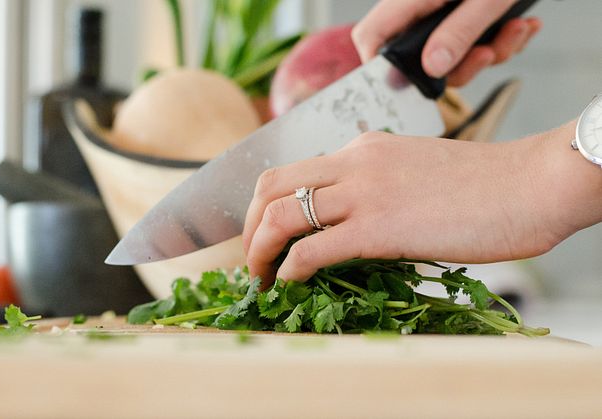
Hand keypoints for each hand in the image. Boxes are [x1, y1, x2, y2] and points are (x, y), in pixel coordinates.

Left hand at [242, 122, 601, 286]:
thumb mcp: (414, 171)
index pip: (292, 171)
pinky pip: (312, 249)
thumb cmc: (483, 186)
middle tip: (252, 259)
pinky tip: (289, 283)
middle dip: (248, 227)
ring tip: (261, 279)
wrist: (530, 184)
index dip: (264, 206)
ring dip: (259, 251)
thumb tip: (350, 224)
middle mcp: (353, 163)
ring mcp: (363, 192)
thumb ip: (377, 187)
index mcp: (361, 149)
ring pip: (280, 215)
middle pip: (270, 186)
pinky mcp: (378, 227)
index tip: (264, 236)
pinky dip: (289, 269)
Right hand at [352, 0, 541, 85]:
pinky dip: (501, 40)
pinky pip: (474, 42)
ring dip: (491, 51)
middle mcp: (421, 8)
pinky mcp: (465, 14)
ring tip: (517, 29)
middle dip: (463, 65)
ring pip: (453, 54)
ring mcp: (443, 12)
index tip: (407, 85)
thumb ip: (459, 32)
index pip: (372, 37)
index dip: (380, 67)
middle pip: (420, 57)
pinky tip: (522, 23)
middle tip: (488, 53)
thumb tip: (434, 69)